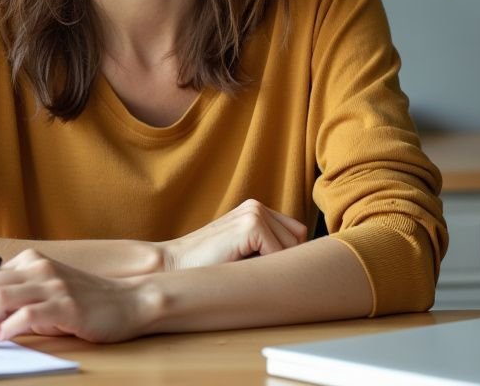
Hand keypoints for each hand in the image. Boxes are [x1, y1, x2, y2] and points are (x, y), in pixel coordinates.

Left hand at [0, 250, 152, 344]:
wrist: (128, 303)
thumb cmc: (79, 304)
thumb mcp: (35, 298)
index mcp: (28, 261)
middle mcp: (38, 267)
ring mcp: (53, 284)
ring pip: (0, 298)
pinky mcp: (67, 305)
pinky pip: (27, 314)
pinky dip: (9, 329)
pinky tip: (6, 339)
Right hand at [159, 199, 308, 270]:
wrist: (172, 266)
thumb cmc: (205, 267)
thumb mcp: (241, 252)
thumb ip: (266, 248)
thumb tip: (307, 265)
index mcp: (255, 210)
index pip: (296, 235)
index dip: (286, 257)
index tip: (270, 273)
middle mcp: (256, 206)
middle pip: (299, 240)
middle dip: (284, 261)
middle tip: (254, 272)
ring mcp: (254, 212)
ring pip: (292, 248)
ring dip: (273, 265)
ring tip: (244, 269)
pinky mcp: (251, 224)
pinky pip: (279, 254)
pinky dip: (265, 269)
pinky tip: (241, 269)